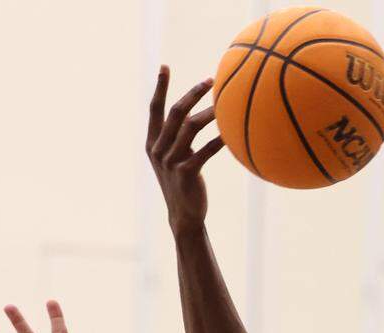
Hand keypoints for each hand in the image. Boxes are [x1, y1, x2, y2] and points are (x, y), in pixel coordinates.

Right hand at [146, 67, 224, 232]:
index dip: (160, 87)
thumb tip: (197, 118)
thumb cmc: (184, 186)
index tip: (165, 66)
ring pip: (190, 128)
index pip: (154, 109)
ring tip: (225, 105)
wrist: (184, 216)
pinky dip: (219, 140)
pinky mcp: (185, 173)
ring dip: (209, 114)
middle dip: (192, 93)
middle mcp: (158, 149)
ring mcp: (170, 161)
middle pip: (175, 112)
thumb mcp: (176, 159)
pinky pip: (205, 150)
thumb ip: (180, 140)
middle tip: (211, 81)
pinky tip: (231, 133)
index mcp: (152, 143)